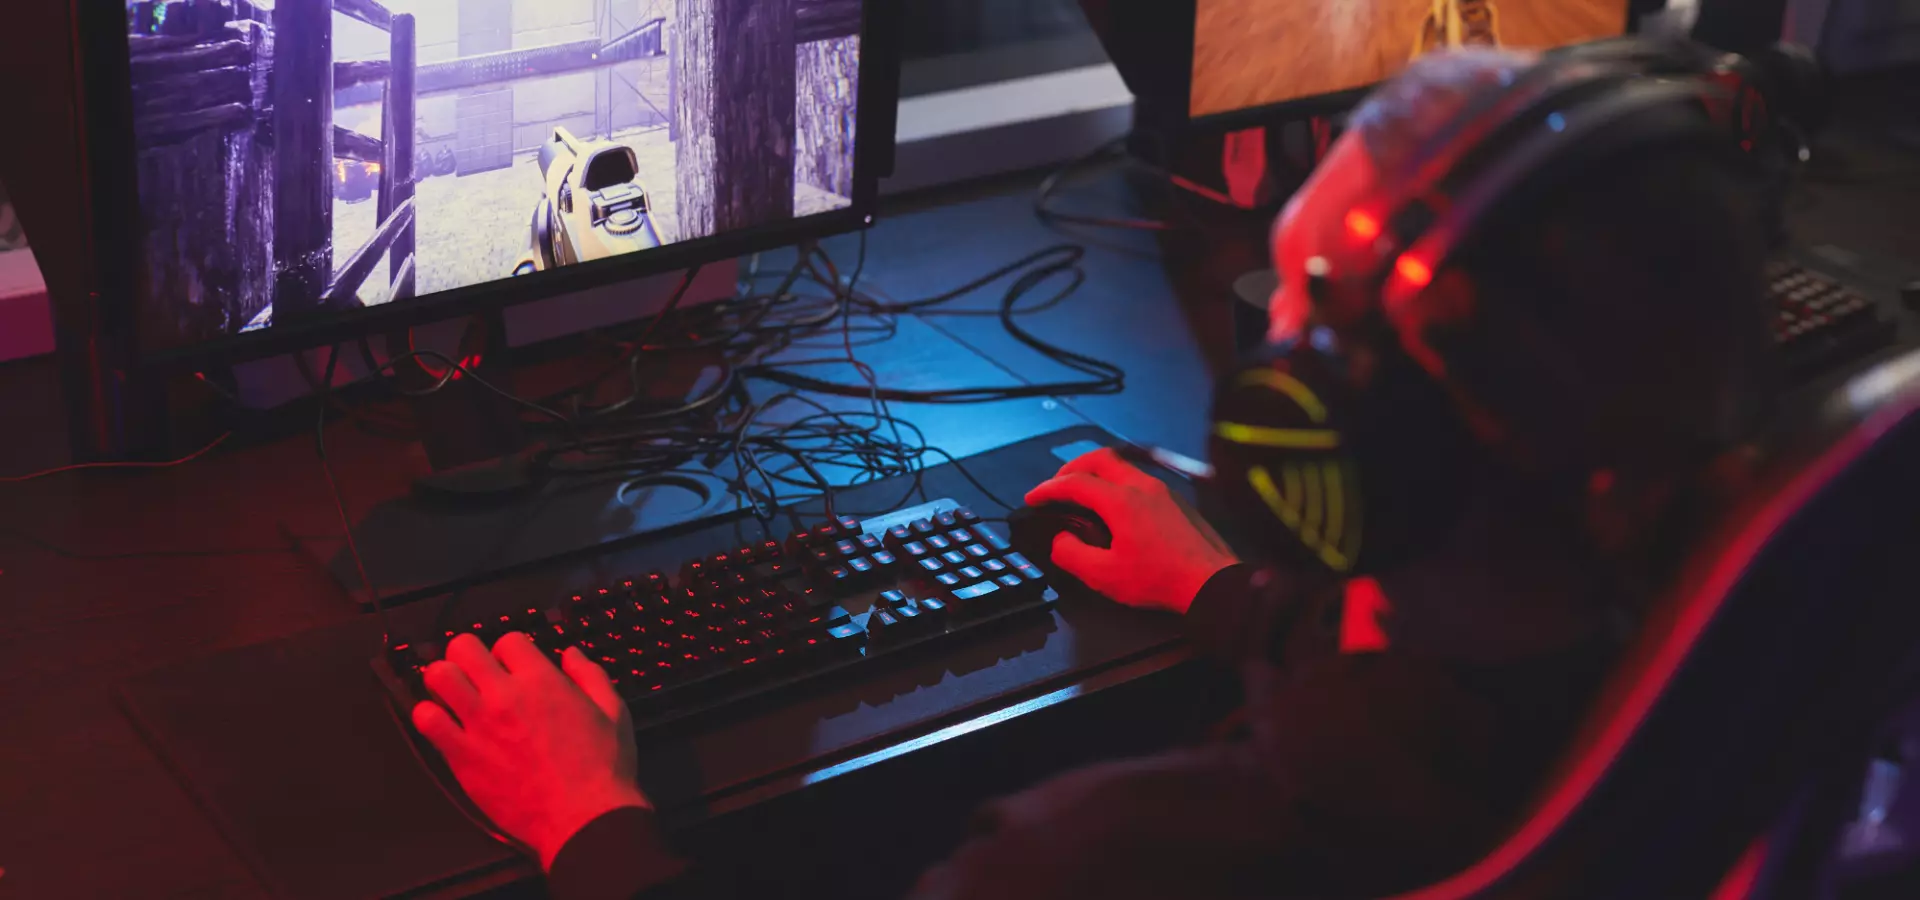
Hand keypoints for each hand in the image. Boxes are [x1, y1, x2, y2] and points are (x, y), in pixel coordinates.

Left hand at [411, 633, 650, 870]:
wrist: (584, 819)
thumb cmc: (603, 770)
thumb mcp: (614, 712)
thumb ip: (591, 676)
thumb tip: (572, 654)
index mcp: (543, 681)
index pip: (507, 640)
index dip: (508, 651)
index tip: (511, 666)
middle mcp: (505, 696)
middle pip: (464, 647)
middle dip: (467, 654)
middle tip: (474, 672)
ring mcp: (479, 725)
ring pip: (438, 676)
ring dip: (443, 680)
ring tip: (453, 693)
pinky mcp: (462, 756)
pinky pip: (427, 721)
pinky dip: (429, 716)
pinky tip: (442, 724)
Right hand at [1024, 448, 1238, 613]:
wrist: (1211, 582)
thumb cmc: (1160, 580)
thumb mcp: (1104, 576)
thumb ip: (1071, 554)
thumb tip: (1060, 540)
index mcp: (1121, 501)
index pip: (1074, 482)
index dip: (1047, 488)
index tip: (1033, 498)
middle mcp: (1142, 486)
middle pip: (1099, 458)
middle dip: (1071, 468)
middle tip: (1057, 486)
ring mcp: (1162, 490)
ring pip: (1122, 466)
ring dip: (1096, 473)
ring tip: (1083, 494)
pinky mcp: (1176, 501)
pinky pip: (1139, 479)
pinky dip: (1116, 483)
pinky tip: (1115, 506)